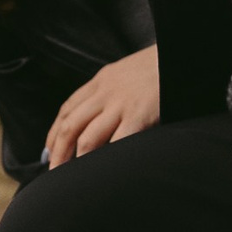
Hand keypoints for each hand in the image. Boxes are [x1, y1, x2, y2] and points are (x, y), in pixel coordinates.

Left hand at [44, 44, 160, 167]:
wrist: (182, 52)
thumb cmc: (160, 68)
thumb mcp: (127, 72)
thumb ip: (112, 92)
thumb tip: (100, 118)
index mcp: (101, 80)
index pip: (68, 110)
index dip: (54, 133)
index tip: (49, 152)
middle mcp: (105, 92)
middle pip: (71, 126)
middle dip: (58, 152)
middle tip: (54, 172)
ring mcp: (121, 104)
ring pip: (87, 138)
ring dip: (76, 161)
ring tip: (72, 178)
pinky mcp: (139, 115)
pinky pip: (117, 142)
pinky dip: (106, 160)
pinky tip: (102, 172)